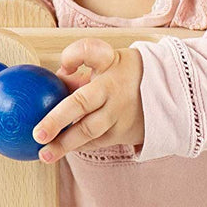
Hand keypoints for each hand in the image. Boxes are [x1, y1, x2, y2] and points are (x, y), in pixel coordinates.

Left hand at [32, 39, 144, 163]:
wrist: (168, 95)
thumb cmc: (124, 75)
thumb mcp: (107, 64)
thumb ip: (79, 74)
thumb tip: (50, 87)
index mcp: (110, 63)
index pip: (90, 51)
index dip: (72, 56)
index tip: (63, 68)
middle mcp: (113, 87)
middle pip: (82, 102)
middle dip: (57, 119)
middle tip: (37, 133)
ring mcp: (119, 112)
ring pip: (88, 130)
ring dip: (64, 144)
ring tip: (44, 154)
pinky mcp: (122, 132)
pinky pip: (95, 141)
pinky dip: (77, 145)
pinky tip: (60, 151)